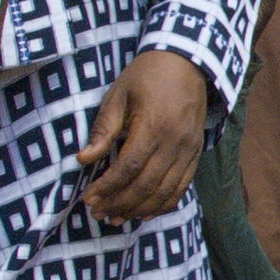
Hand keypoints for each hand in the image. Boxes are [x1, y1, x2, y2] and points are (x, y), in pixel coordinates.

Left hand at [80, 49, 208, 223]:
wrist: (188, 61)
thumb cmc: (147, 75)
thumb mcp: (118, 95)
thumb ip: (103, 130)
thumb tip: (83, 159)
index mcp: (153, 126)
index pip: (128, 167)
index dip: (107, 187)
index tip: (89, 198)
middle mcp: (174, 142)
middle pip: (146, 185)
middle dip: (119, 203)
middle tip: (97, 213)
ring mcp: (188, 150)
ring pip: (164, 191)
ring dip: (139, 209)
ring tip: (116, 218)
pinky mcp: (195, 153)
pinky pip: (181, 187)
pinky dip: (164, 204)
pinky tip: (146, 213)